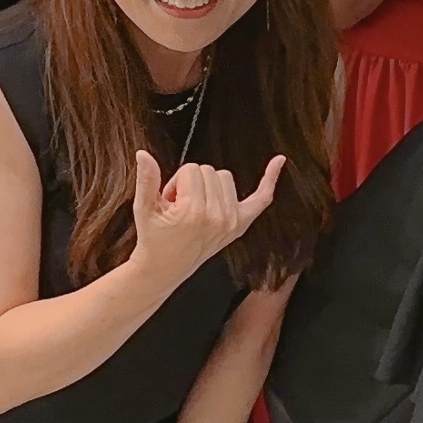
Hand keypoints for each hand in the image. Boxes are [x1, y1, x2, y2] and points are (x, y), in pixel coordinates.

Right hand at [128, 152, 285, 279]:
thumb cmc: (154, 238)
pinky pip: (260, 199)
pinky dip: (269, 180)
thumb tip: (143, 154)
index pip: (191, 169)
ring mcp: (232, 222)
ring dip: (209, 186)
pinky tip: (279, 161)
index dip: (176, 181)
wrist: (164, 268)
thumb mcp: (144, 208)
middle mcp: (218, 217)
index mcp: (194, 212)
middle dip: (191, 183)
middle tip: (179, 206)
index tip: (169, 200)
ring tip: (194, 208)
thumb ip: (146, 179)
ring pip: (225, 177)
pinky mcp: (240, 225)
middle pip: (209, 171)